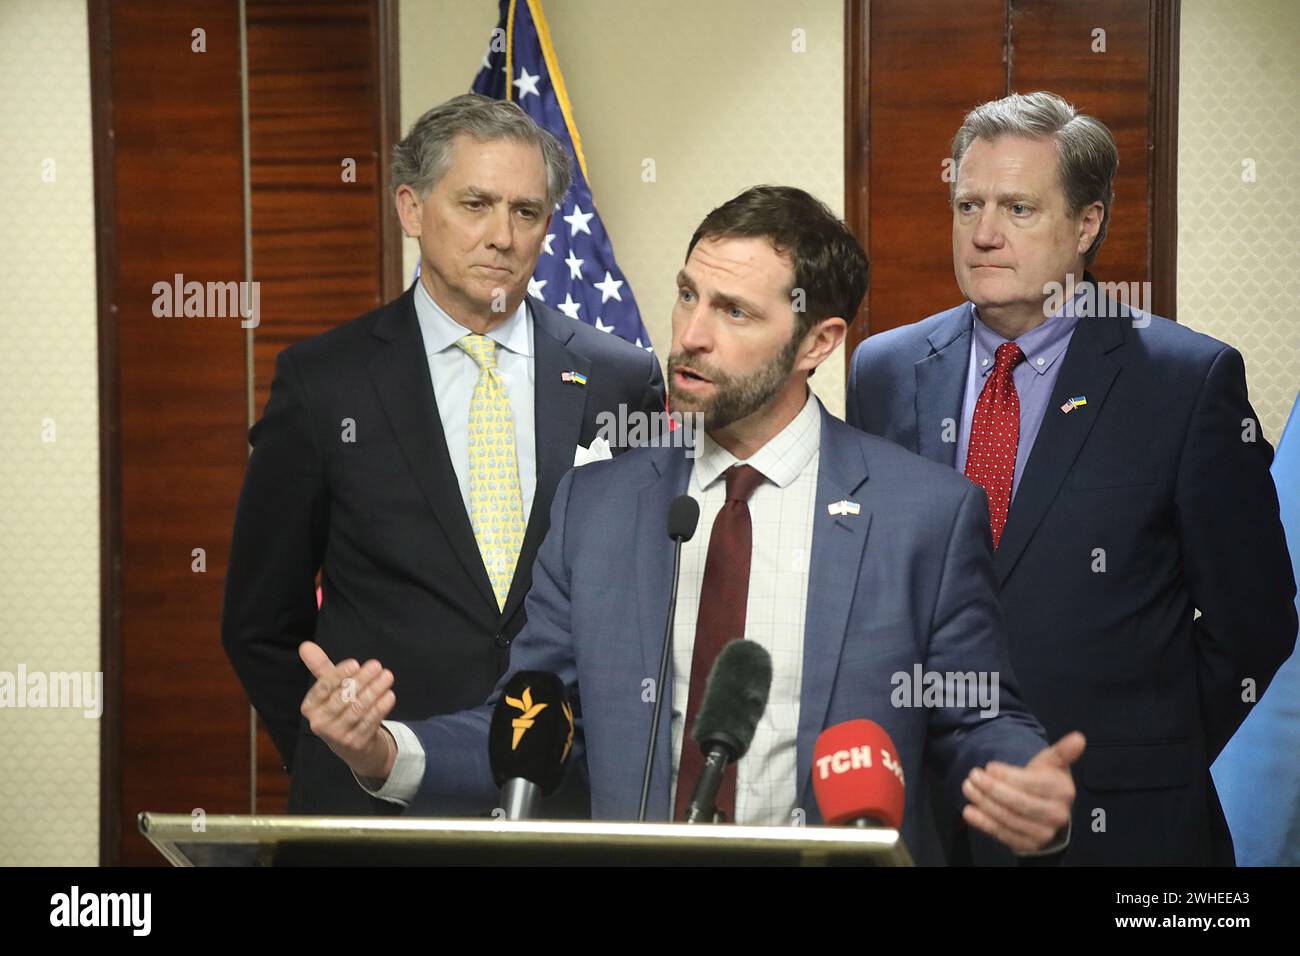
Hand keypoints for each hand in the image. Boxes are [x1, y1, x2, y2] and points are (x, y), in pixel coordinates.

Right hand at [298, 641, 396, 782]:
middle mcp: (320, 723)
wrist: (352, 744)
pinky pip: (369, 722)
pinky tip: (389, 694)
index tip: (355, 663)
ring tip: (387, 676)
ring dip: (374, 691)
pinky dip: (380, 708)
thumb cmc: (339, 707)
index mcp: (310, 708)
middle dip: (361, 680)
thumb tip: (306, 645)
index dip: (338, 675)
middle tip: (377, 665)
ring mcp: (338, 735)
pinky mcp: (356, 742)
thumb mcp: (329, 689)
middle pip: (342, 698)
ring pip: (358, 709)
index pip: (322, 689)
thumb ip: (320, 667)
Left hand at [961, 731, 1084, 852]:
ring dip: (984, 803)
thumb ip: (1061, 751)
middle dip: (992, 789)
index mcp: (1063, 791)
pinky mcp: (1028, 844)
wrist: (1048, 810)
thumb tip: (1079, 738)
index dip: (1008, 775)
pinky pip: (1003, 834)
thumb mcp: (1052, 764)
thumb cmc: (1045, 780)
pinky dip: (983, 823)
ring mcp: (1043, 833)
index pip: (1031, 783)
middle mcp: (1057, 814)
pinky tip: (969, 811)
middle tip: (971, 776)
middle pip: (1019, 803)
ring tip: (967, 789)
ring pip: (1009, 818)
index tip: (988, 766)